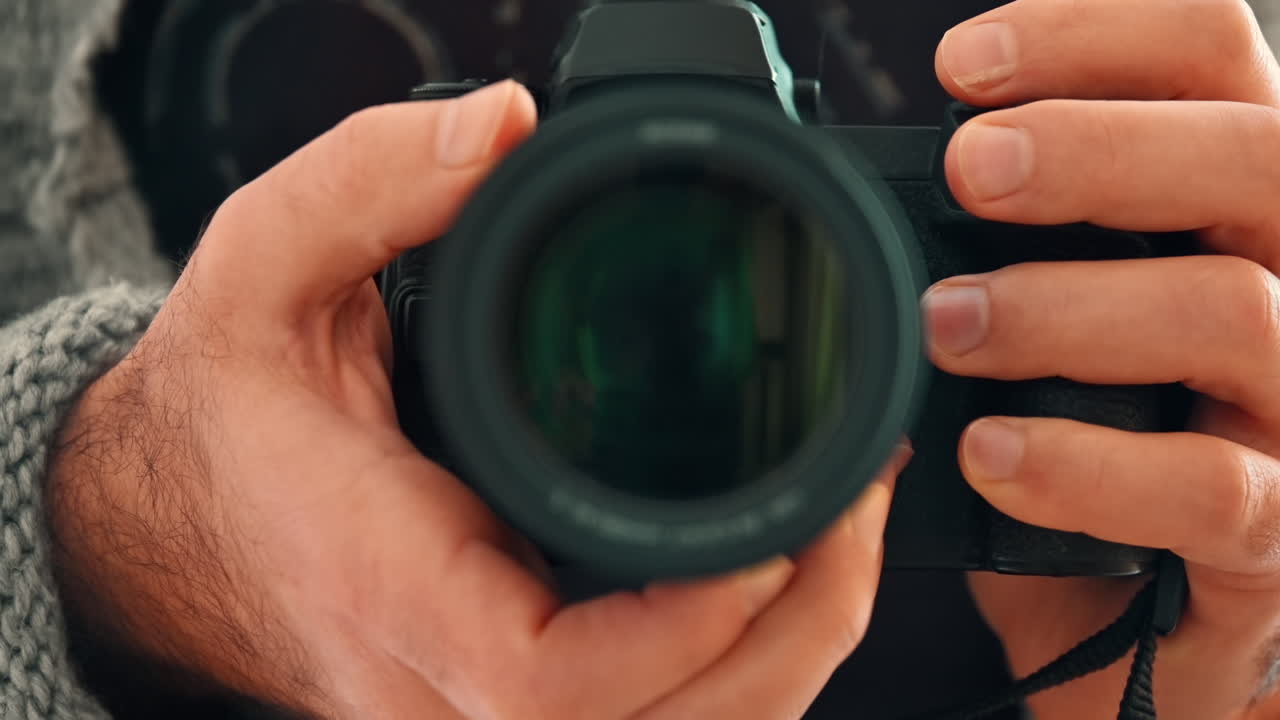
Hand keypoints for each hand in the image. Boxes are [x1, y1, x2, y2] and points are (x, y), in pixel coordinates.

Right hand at [47, 80, 907, 718]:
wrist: (156, 528)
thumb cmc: (217, 413)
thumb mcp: (261, 267)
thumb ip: (369, 179)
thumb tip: (509, 127)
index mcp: (390, 584)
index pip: (547, 682)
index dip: (686, 628)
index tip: (780, 530)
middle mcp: (441, 684)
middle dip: (793, 638)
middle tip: (860, 500)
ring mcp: (474, 715)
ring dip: (785, 660)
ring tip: (843, 532)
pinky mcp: (500, 710)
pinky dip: (738, 670)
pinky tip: (779, 584)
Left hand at [924, 1, 1279, 717]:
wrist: (1138, 612)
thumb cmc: (1095, 432)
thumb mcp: (1065, 303)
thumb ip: (1024, 232)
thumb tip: (911, 170)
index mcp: (1240, 205)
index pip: (1216, 56)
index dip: (1095, 34)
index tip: (962, 66)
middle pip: (1257, 156)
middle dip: (1097, 148)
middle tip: (970, 170)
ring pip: (1236, 312)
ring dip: (1068, 307)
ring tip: (949, 324)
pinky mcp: (1277, 535)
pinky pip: (1212, 486)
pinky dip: (1087, 464)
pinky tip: (991, 451)